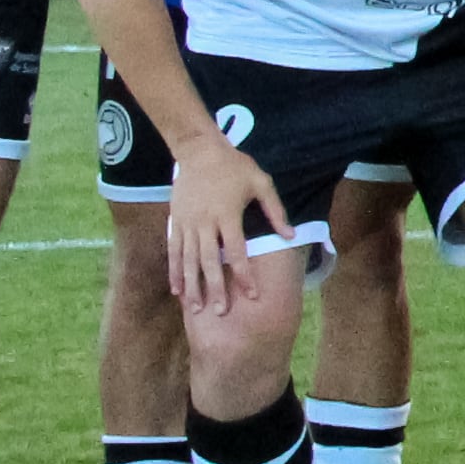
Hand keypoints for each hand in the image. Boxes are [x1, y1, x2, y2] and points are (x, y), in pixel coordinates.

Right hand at [165, 138, 287, 313]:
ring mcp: (188, 223)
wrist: (199, 151)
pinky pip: (174, 251)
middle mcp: (206, 222)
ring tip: (196, 308)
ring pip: (189, 260)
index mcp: (228, 214)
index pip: (237, 252)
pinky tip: (176, 289)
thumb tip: (290, 236)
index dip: (244, 275)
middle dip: (215, 288)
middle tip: (221, 312)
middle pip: (210, 261)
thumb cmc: (235, 167)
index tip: (251, 295)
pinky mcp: (175, 222)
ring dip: (192, 285)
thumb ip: (276, 210)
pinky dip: (174, 271)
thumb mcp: (261, 183)